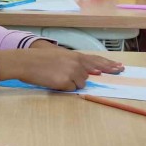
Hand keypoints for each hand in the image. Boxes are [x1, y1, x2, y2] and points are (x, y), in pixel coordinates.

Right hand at [0, 43, 123, 90]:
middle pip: (90, 74)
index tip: (119, 67)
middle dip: (88, 76)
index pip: (95, 60)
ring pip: (80, 84)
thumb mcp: (58, 57)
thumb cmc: (38, 60)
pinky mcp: (66, 83)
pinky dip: (63, 87)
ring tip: (56, 76)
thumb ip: (72, 63)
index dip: (108, 64)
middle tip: (119, 71)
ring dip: (71, 83)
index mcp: (74, 56)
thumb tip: (84, 73)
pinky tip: (53, 81)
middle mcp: (76, 63)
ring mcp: (72, 73)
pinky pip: (70, 89)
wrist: (25, 62)